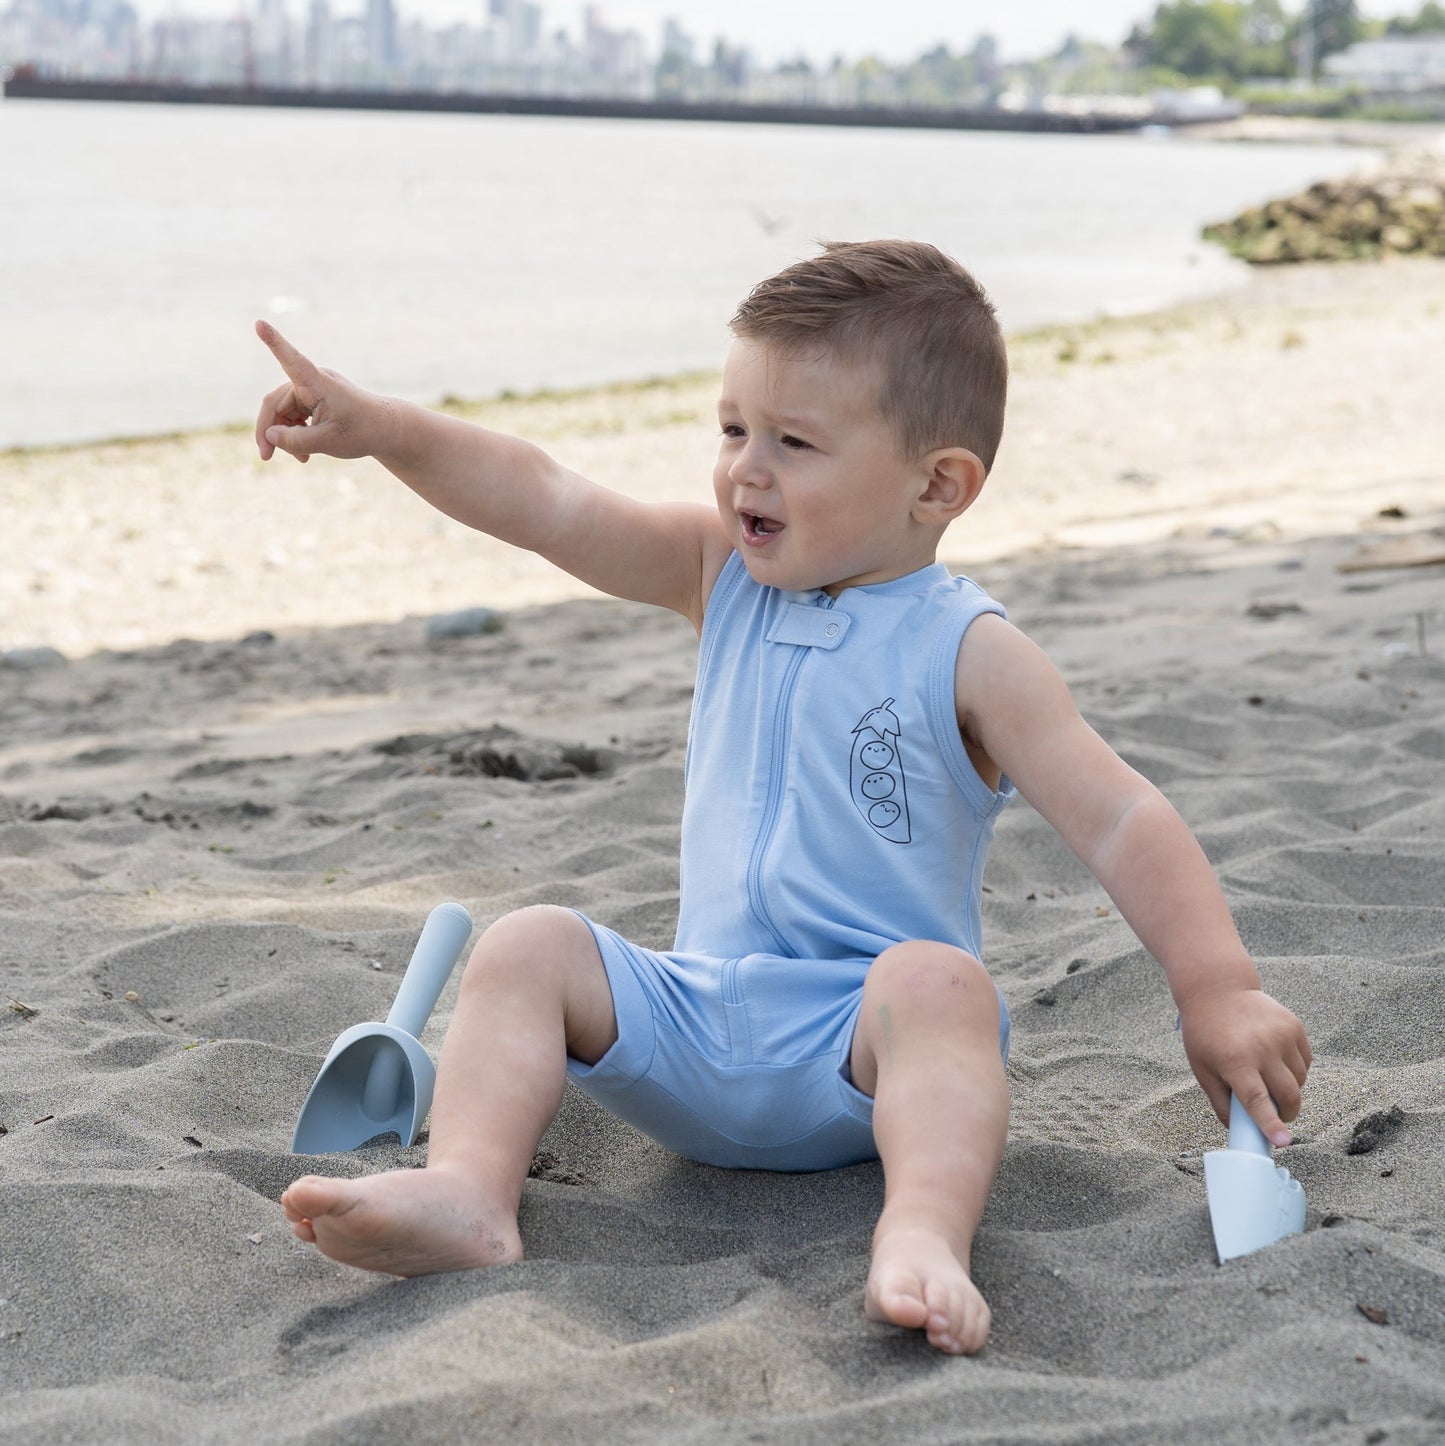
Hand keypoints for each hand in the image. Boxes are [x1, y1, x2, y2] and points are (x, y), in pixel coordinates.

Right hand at [253, 321, 389, 463]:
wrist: (386, 429)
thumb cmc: (362, 431)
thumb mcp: (328, 442)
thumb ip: (295, 441)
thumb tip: (269, 435)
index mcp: (317, 382)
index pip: (292, 360)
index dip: (274, 342)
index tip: (259, 323)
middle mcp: (312, 380)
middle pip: (276, 403)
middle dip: (269, 431)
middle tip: (265, 457)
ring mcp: (312, 388)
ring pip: (283, 411)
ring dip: (284, 435)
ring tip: (299, 459)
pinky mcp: (314, 398)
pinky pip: (294, 415)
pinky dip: (295, 433)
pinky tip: (302, 453)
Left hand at [1179, 985, 1310, 1147]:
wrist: (1218, 990)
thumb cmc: (1205, 1033)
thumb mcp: (1202, 1068)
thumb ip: (1221, 1101)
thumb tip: (1238, 1131)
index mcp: (1235, 1061)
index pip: (1257, 1100)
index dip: (1271, 1124)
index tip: (1283, 1142)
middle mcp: (1262, 1048)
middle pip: (1288, 1095)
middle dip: (1288, 1113)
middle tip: (1279, 1115)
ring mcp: (1281, 1035)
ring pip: (1300, 1080)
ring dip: (1291, 1090)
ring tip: (1269, 1079)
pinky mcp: (1294, 1026)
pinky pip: (1305, 1062)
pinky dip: (1296, 1070)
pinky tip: (1277, 1062)